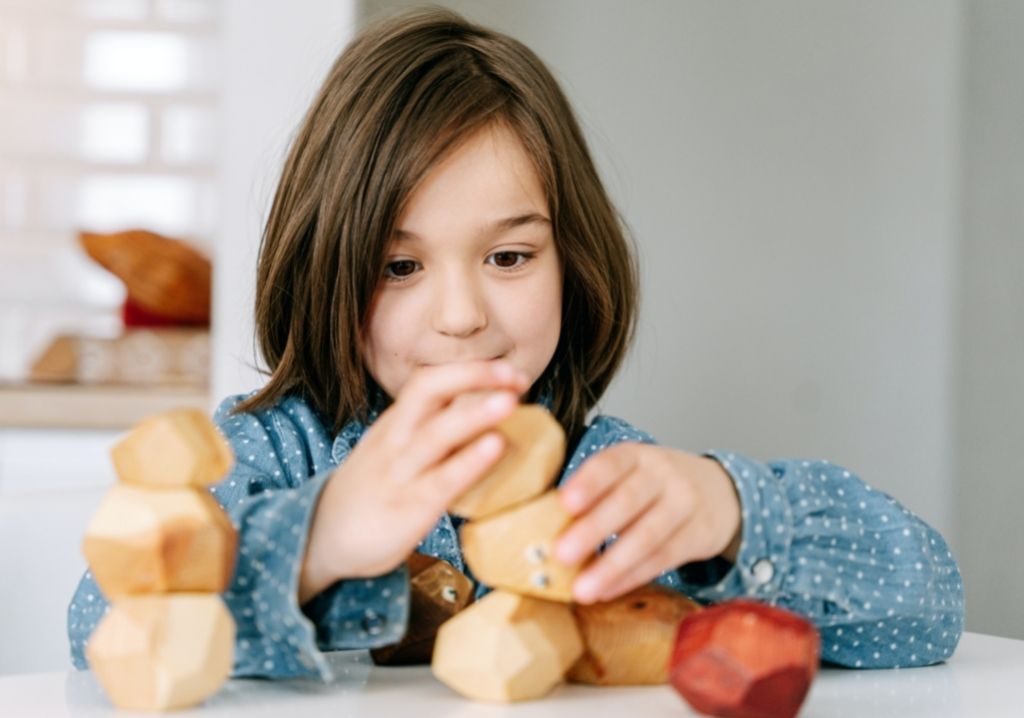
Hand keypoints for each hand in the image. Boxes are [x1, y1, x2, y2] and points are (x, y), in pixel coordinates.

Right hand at [299, 360, 529, 603]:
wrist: (320, 537)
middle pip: (428, 391)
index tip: (508, 370)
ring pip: (436, 432)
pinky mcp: (407, 508)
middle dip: (474, 375)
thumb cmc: (371, 492)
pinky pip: (441, 480)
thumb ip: (428, 433)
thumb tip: (481, 413)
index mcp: (394, 424)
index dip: (468, 371)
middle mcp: (395, 439)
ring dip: (475, 413)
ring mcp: (399, 472)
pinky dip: (470, 461)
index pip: (428, 382)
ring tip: (510, 401)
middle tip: (516, 374)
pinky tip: (496, 446)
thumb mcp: (393, 452)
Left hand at [554, 443, 741, 603]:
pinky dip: (631, 577)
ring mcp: (684, 505)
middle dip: (593, 529)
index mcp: (638, 455)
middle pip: (628, 501)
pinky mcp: (697, 536)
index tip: (565, 502)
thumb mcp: (632, 472)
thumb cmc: (655, 485)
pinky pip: (662, 559)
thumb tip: (546, 523)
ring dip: (611, 565)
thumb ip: (598, 490)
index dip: (589, 482)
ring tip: (582, 589)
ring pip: (647, 536)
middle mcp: (663, 475)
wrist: (719, 492)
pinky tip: (606, 590)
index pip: (612, 464)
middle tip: (562, 553)